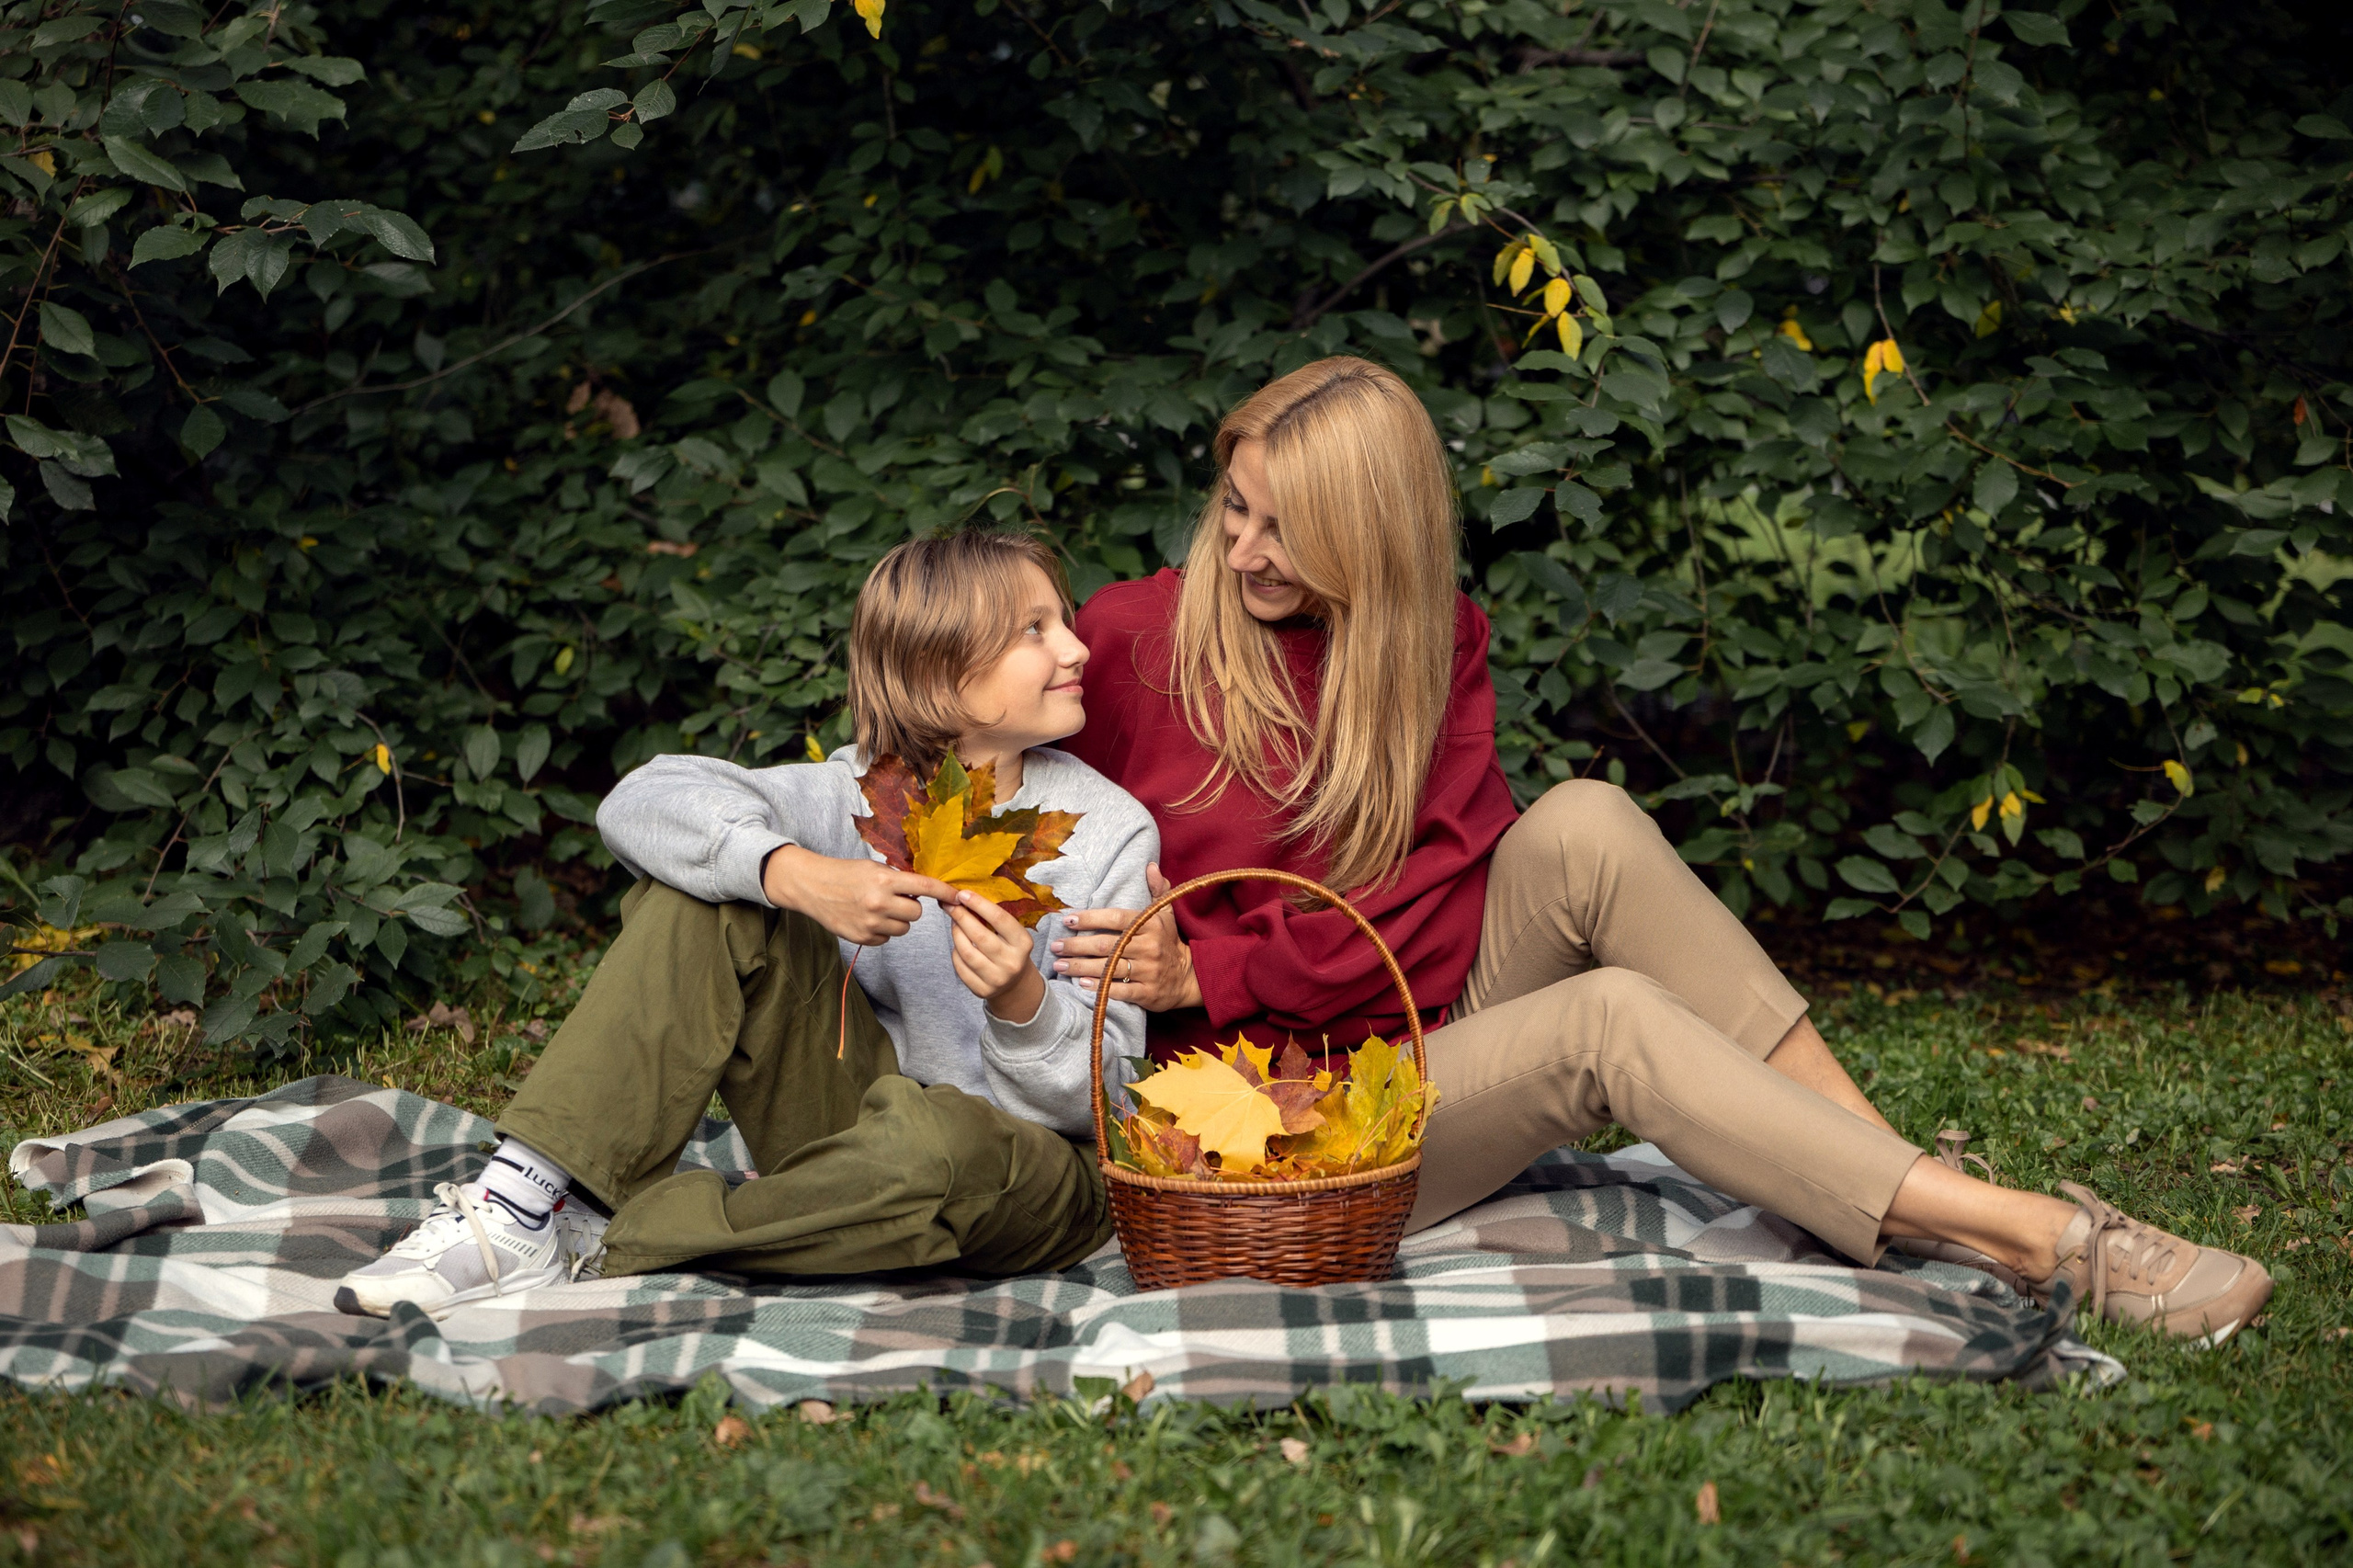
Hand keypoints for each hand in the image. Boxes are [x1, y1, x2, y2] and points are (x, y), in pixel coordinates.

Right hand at [762, 845, 957, 945]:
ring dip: (897, 920)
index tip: (958, 896)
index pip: (924, 887)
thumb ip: (898, 880)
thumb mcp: (873, 869)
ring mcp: (870, 923)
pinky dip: (883, 931)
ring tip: (878, 908)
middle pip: (917, 913)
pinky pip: (887, 938)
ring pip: (904, 928)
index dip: (945, 892)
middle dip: (911, 907)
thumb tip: (925, 891)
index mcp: (884, 881)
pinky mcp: (863, 938)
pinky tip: (867, 919)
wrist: (813, 887)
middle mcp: (879, 903)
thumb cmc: (845, 874)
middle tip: (895, 898)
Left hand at [948, 891, 1045, 1021]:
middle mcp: (1012, 962)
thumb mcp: (1012, 934)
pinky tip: (958, 943)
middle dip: (961, 916)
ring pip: (966, 952)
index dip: (979, 904)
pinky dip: (955, 952)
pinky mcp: (982, 990)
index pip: (1000, 919)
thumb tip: (965, 897)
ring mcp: (997, 979)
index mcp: (1023, 943)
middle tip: (949, 904)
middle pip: (979, 935)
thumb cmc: (1010, 950)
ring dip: (956, 933)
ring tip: (954, 923)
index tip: (962, 894)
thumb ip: (995, 918)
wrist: (1014, 984)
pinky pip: (960, 967)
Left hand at [1052, 863, 1201, 1011]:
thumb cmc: (1169, 942)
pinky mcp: (1146, 992)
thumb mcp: (1167, 914)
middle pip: (1106, 945)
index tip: (1067, 920)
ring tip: (1059, 964)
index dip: (1090, 918)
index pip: (1115, 918)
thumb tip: (1149, 866)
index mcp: (1151, 925)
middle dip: (1077, 946)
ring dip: (1080, 967)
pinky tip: (1081, 984)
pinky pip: (1118, 991)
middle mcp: (1149, 947)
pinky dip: (1099, 987)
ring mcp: (1148, 971)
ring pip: (1108, 968)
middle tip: (1055, 946)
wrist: (1189, 977)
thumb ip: (1158, 890)